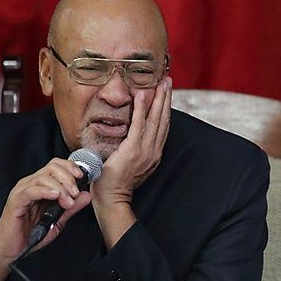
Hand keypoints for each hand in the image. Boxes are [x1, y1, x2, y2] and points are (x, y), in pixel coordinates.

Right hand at [0, 158, 92, 257]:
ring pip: (43, 177)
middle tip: (75, 193)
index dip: (70, 168)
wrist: (10, 249)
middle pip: (51, 168)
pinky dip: (45, 191)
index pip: (56, 166)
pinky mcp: (16, 201)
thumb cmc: (30, 234)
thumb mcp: (57, 220)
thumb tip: (86, 195)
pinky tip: (55, 196)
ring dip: (60, 188)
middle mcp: (30, 185)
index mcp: (40, 186)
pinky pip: (31, 190)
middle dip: (68, 178)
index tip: (82, 177)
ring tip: (68, 201)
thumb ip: (71, 207)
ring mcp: (22, 192)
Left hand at [91, 77, 171, 208]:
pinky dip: (141, 109)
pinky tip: (142, 95)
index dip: (165, 108)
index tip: (166, 93)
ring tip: (161, 83)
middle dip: (166, 98)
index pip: (162, 126)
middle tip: (167, 81)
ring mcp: (145, 150)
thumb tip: (130, 137)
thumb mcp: (131, 164)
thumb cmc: (115, 183)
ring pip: (155, 119)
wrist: (112, 199)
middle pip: (163, 119)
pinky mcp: (133, 149)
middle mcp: (154, 151)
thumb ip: (134, 150)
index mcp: (154, 154)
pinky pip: (139, 124)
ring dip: (158, 99)